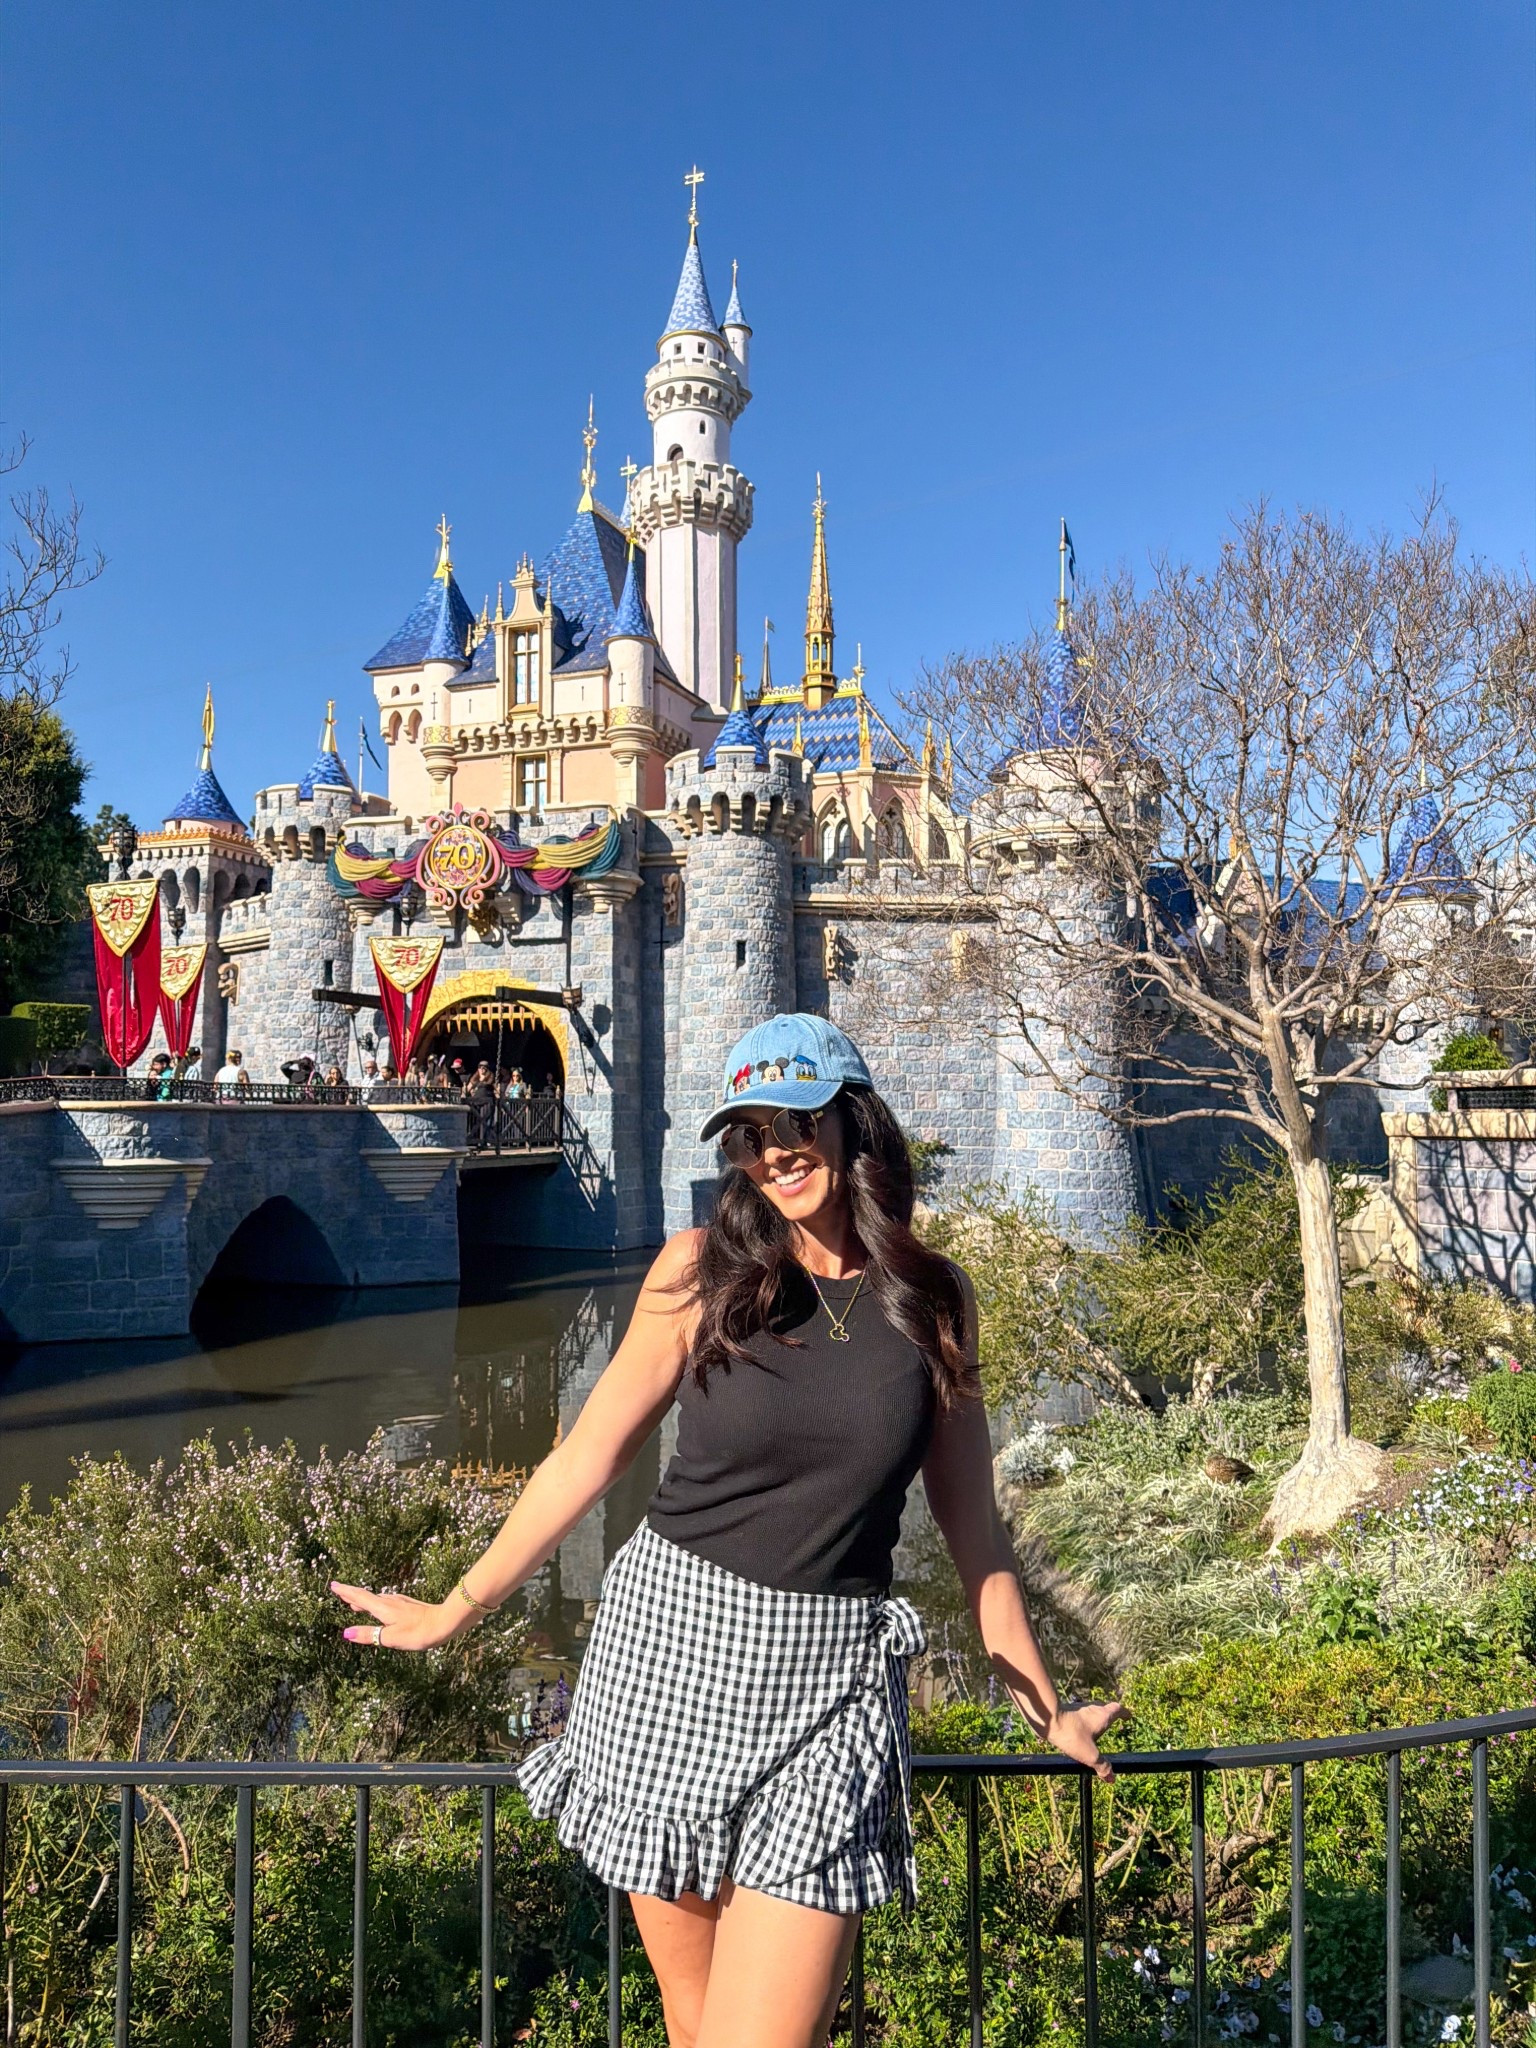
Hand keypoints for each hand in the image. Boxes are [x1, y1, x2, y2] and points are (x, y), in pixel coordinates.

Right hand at [331, 1580, 464, 1652]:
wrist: (445, 1622)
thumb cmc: (418, 1632)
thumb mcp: (390, 1638)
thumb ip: (368, 1635)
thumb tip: (346, 1633)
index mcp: (382, 1608)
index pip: (359, 1597)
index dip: (345, 1592)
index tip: (333, 1585)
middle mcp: (389, 1601)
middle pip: (366, 1596)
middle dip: (351, 1594)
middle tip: (339, 1591)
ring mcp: (399, 1602)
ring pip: (376, 1599)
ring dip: (363, 1599)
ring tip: (353, 1602)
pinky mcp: (407, 1606)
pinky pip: (385, 1602)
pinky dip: (375, 1604)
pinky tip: (379, 1608)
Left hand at [1044, 1699, 1127, 1783]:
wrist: (1048, 1719)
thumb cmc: (1072, 1734)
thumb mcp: (1090, 1754)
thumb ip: (1102, 1766)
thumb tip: (1111, 1778)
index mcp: (1102, 1716)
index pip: (1118, 1710)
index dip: (1124, 1713)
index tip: (1128, 1716)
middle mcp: (1092, 1709)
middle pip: (1105, 1708)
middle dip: (1110, 1715)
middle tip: (1114, 1721)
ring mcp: (1079, 1708)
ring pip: (1091, 1711)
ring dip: (1096, 1717)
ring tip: (1097, 1727)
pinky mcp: (1067, 1711)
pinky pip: (1079, 1715)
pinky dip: (1083, 1720)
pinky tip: (1078, 1729)